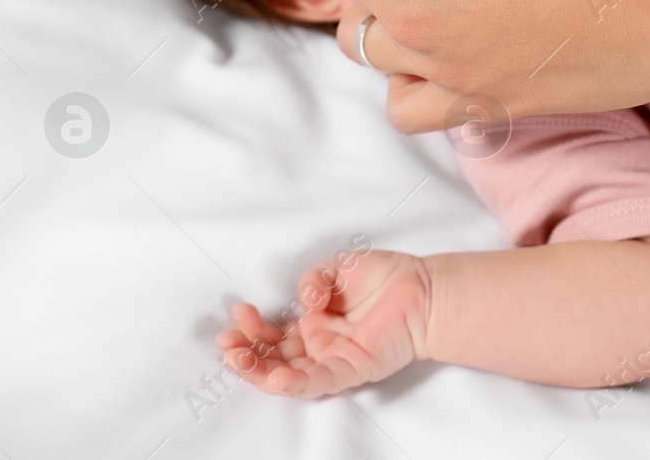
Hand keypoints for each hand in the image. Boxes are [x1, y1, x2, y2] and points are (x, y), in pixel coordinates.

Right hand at [217, 251, 430, 397]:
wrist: (423, 288)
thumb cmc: (383, 277)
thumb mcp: (337, 267)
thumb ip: (313, 280)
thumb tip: (304, 302)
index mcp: (310, 323)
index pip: (272, 332)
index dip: (252, 326)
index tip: (238, 312)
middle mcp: (317, 345)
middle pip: (273, 358)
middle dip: (245, 352)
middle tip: (226, 343)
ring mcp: (333, 358)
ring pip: (289, 375)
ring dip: (260, 371)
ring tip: (238, 359)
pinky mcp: (352, 368)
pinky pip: (320, 381)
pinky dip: (295, 382)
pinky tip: (275, 377)